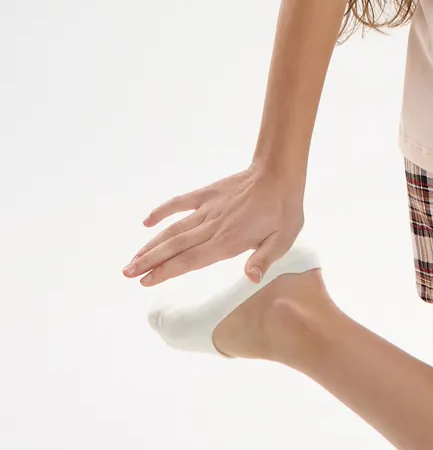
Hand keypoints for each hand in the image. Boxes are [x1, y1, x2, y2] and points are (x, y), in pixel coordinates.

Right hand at [121, 162, 305, 287]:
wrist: (280, 171)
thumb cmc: (285, 209)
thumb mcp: (284, 238)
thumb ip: (264, 259)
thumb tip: (250, 279)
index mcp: (228, 241)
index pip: (190, 260)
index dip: (166, 271)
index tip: (145, 281)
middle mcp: (213, 226)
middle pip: (175, 246)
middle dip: (150, 261)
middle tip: (127, 274)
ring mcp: (208, 208)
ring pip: (174, 228)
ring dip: (152, 244)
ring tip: (132, 259)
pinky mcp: (209, 193)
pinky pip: (181, 202)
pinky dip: (163, 210)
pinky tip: (147, 221)